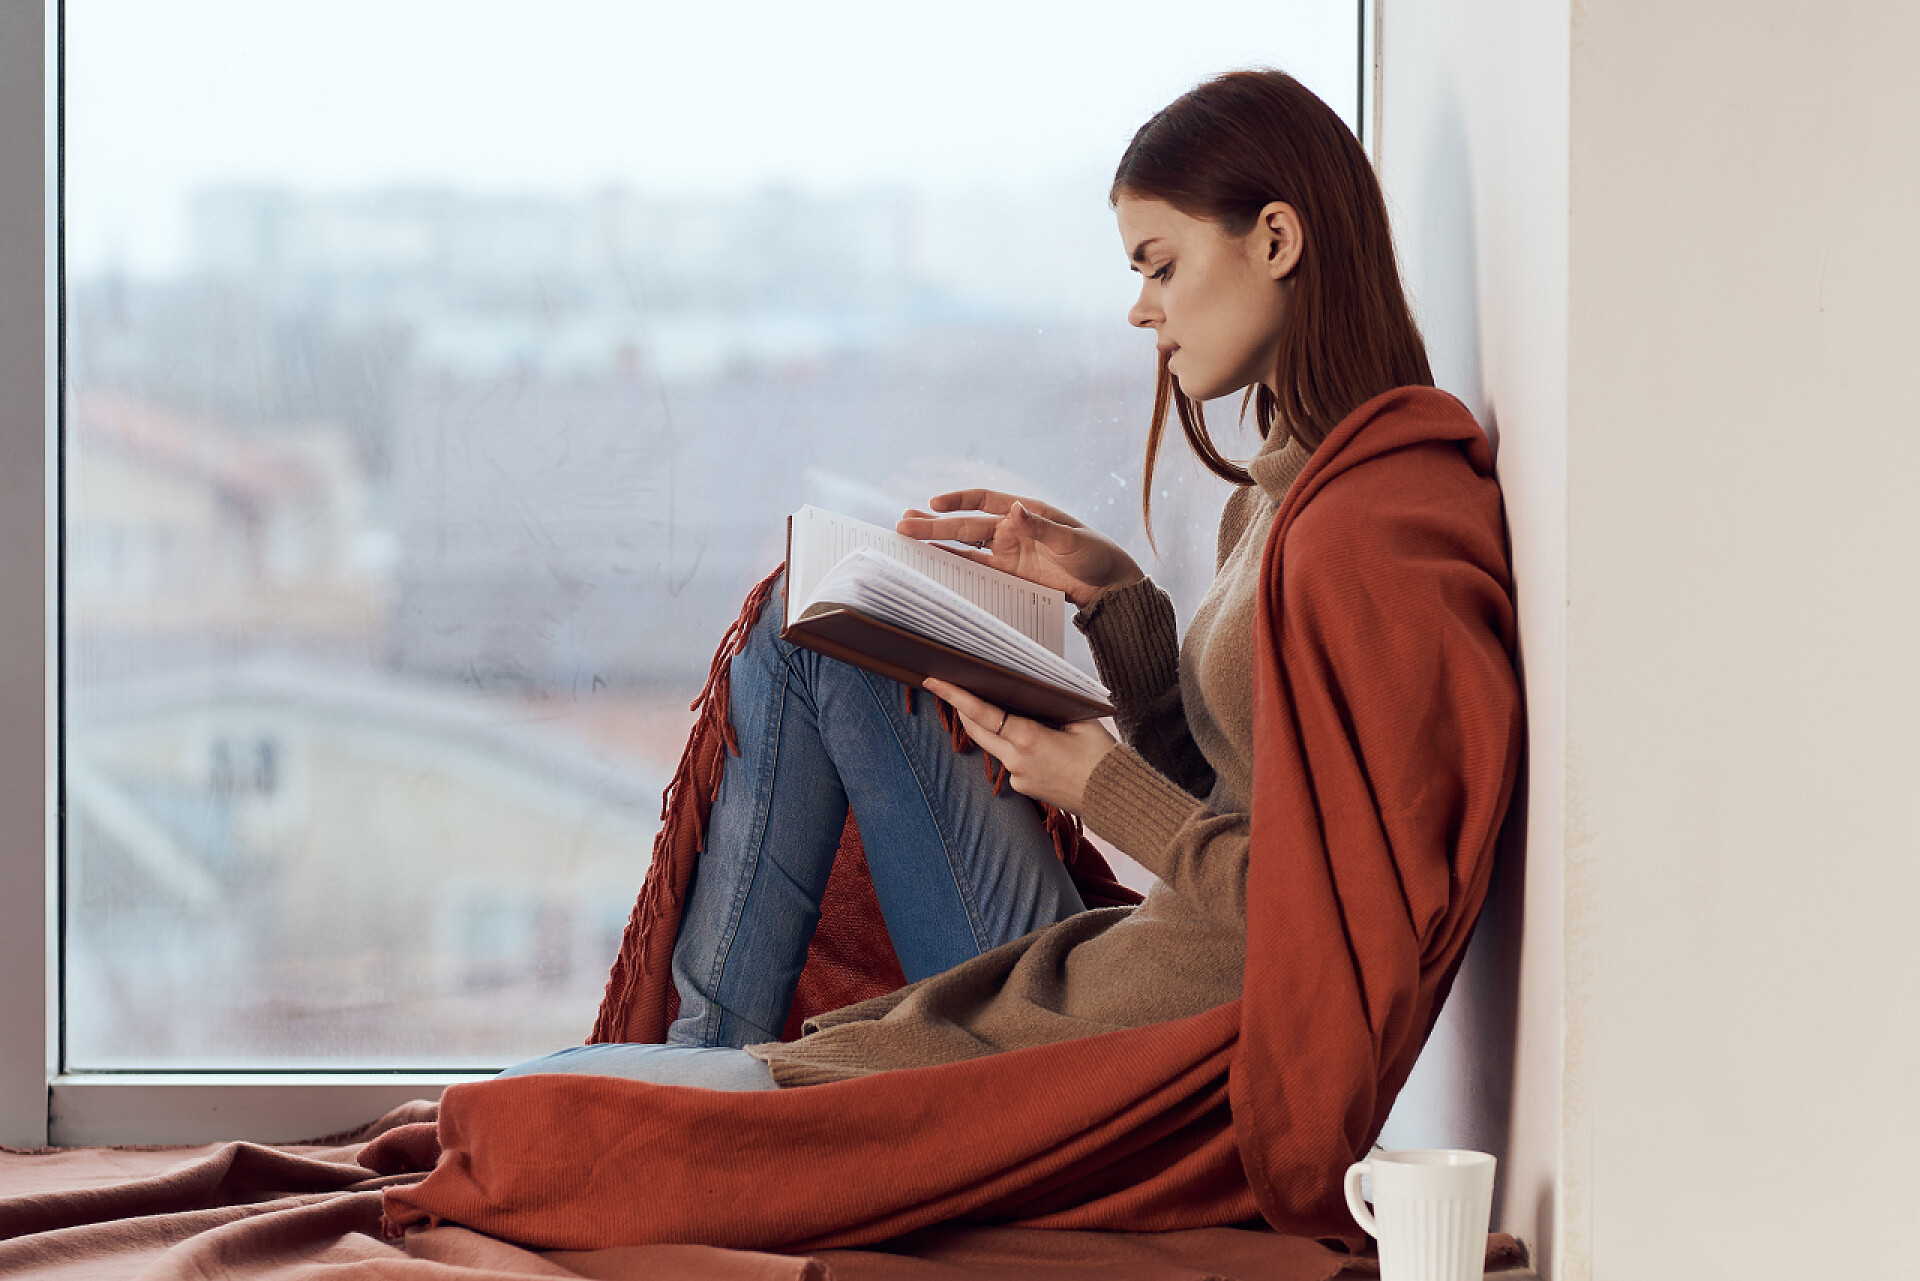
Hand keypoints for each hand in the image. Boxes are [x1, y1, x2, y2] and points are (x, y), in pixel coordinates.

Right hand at [896, 490, 1143, 610]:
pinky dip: (954, 564)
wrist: (1109, 586)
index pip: (984, 499)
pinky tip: (932, 561)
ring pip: (964, 545)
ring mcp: (1007, 552)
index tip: (933, 504)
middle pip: (966, 525)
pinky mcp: (1009, 575)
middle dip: (933, 524)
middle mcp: (1011, 529)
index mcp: (1026, 511)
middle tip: (902, 523)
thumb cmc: (1096, 555)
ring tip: (906, 536)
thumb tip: (1014, 508)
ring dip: (937, 541)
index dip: (958, 500)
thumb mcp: (1072, 540)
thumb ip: (1042, 526)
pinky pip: (976, 568)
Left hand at [922, 678, 1116, 813]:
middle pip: (976, 729)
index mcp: (1029, 739)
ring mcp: (1018, 777)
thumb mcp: (1078, 722)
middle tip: (949, 687)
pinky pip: (1009, 760)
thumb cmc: (1101, 757)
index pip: (982, 713)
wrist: (1114, 798)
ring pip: (991, 745)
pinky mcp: (1024, 788)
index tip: (935, 682)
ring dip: (987, 726)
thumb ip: (1048, 709)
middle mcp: (1017, 760)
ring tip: (992, 705)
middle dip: (961, 708)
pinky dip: (1010, 745)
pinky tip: (1027, 737)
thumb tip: (1027, 696)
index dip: (956, 696)